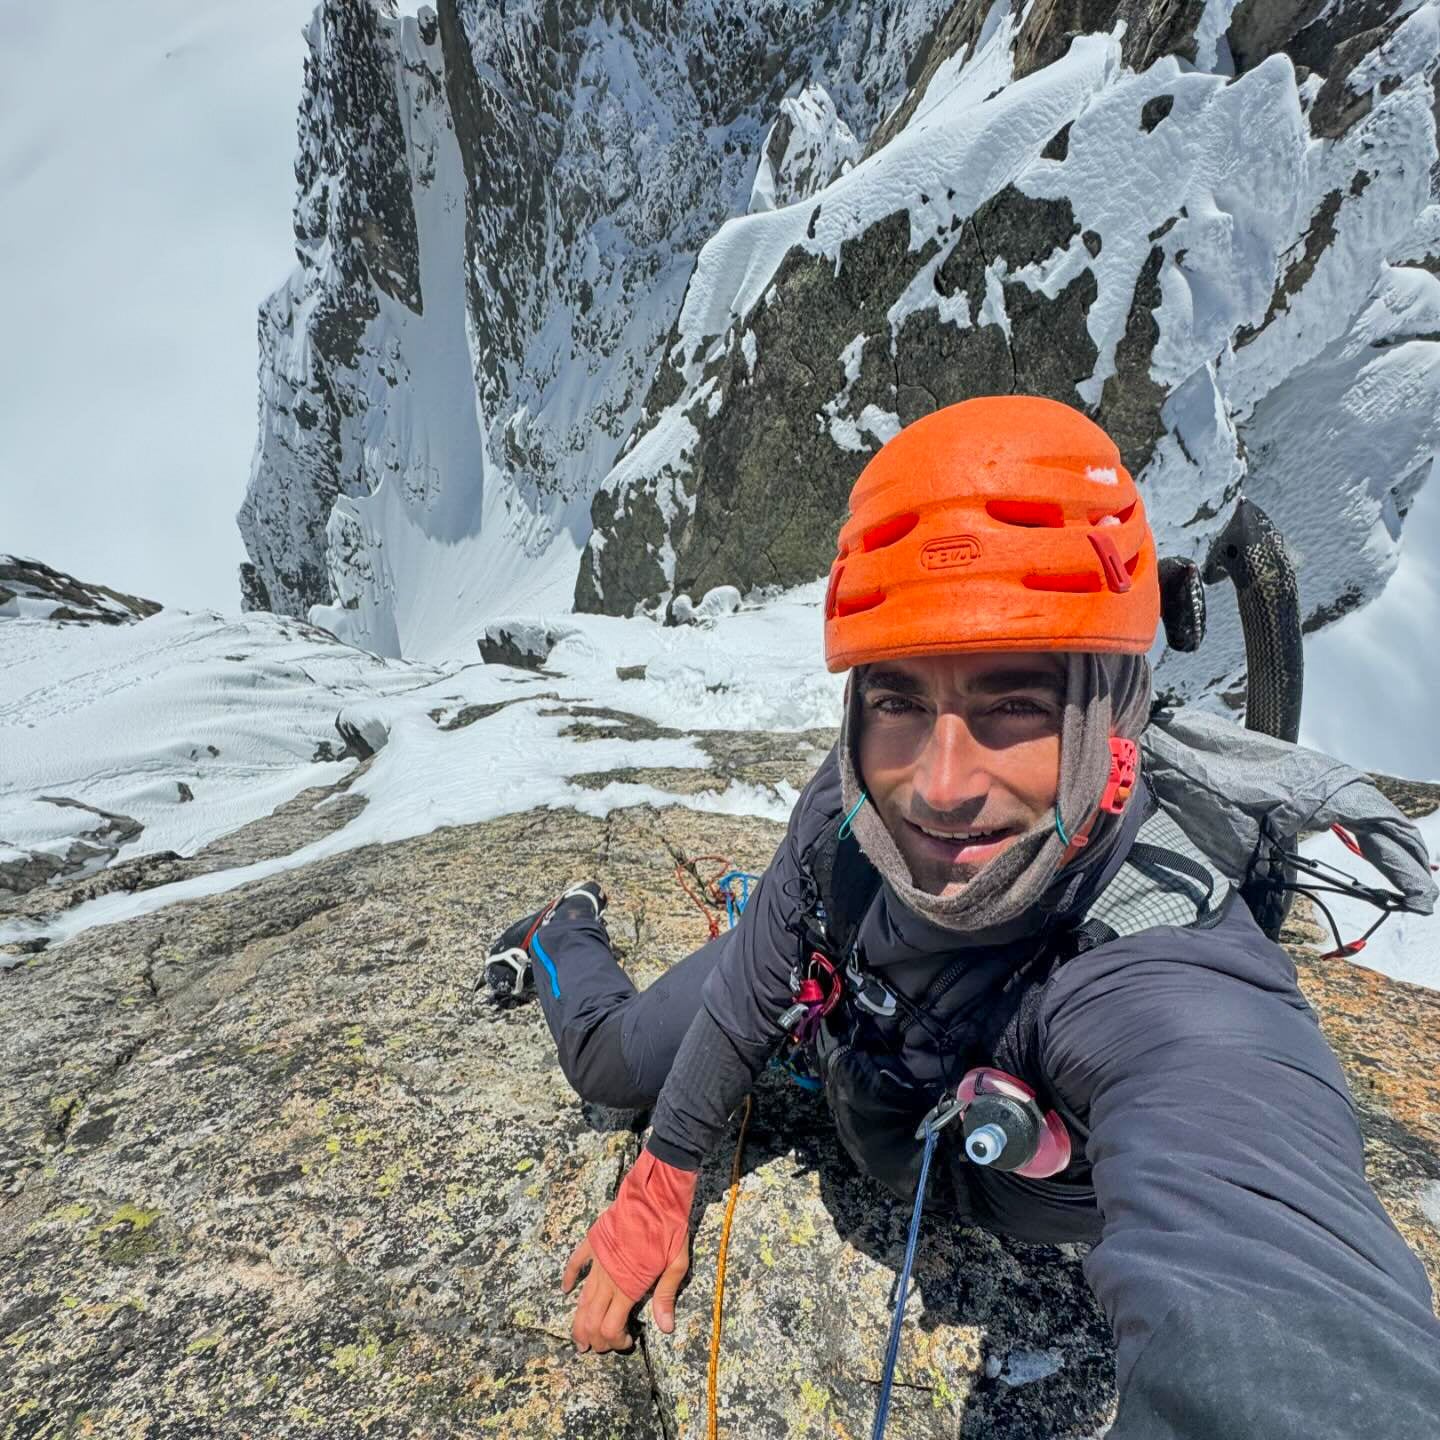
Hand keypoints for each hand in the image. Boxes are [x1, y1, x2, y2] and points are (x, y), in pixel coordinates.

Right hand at [560, 1149, 698, 1352]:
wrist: (655, 1192)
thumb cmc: (670, 1228)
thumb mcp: (677, 1263)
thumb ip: (667, 1296)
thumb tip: (665, 1328)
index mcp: (628, 1285)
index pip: (611, 1326)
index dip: (614, 1341)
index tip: (626, 1341)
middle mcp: (608, 1277)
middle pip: (592, 1318)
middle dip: (593, 1338)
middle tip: (598, 1348)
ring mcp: (598, 1259)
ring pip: (582, 1298)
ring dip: (579, 1320)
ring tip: (578, 1338)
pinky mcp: (593, 1242)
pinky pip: (576, 1263)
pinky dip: (570, 1277)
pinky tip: (567, 1289)